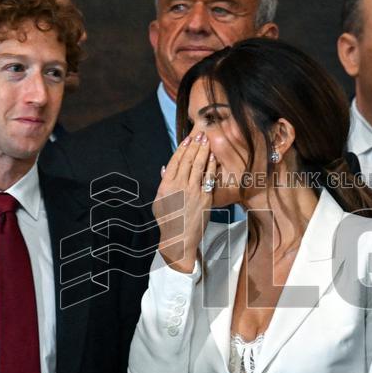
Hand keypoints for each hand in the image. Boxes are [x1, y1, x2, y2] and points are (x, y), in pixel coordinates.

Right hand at [153, 131, 215, 272]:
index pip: (175, 161)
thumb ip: (163, 183)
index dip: (182, 148)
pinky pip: (208, 178)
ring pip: (198, 166)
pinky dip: (210, 166)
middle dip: (195, 145)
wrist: (179, 238)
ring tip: (206, 140)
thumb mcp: (159, 201)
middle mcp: (179, 186)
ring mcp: (193, 191)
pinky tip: (212, 157)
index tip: (187, 139)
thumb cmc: (168, 221)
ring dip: (203, 151)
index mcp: (166, 185)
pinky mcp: (204, 198)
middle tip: (200, 134)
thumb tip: (166, 168)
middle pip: (188, 160)